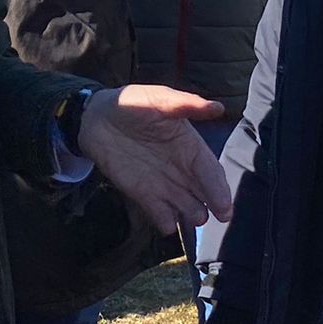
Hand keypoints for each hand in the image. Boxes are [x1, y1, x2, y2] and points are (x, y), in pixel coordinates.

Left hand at [77, 85, 232, 231]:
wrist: (97, 118)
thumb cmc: (133, 104)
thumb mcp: (159, 99)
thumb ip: (186, 104)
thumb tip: (218, 108)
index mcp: (190, 147)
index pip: (210, 172)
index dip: (219, 189)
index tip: (225, 206)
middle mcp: (181, 169)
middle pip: (203, 193)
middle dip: (212, 206)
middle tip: (217, 218)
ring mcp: (163, 184)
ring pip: (185, 206)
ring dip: (191, 214)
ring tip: (195, 218)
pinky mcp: (143, 194)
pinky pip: (159, 213)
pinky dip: (165, 221)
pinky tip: (167, 224)